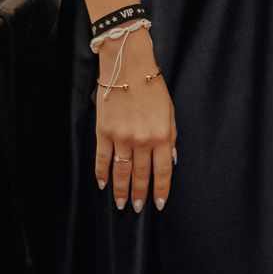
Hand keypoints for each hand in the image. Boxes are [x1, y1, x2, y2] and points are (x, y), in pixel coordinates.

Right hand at [91, 31, 175, 213]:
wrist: (128, 66)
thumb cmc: (152, 86)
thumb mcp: (170, 111)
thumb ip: (171, 138)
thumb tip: (171, 161)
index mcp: (162, 135)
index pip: (162, 171)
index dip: (161, 190)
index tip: (158, 204)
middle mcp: (142, 140)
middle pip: (141, 175)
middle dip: (140, 194)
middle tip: (138, 207)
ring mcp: (121, 137)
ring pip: (121, 171)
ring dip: (121, 190)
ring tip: (121, 203)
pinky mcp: (103, 132)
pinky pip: (102, 159)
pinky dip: (101, 174)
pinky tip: (102, 185)